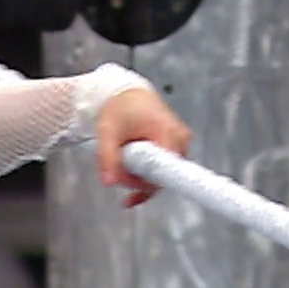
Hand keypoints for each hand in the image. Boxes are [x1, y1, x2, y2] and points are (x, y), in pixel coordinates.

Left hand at [93, 88, 191, 207]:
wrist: (127, 93)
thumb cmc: (119, 108)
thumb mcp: (108, 131)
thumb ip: (107, 157)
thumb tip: (109, 182)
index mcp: (167, 132)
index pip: (164, 170)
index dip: (144, 184)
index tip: (128, 191)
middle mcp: (180, 139)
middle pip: (162, 175)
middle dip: (135, 180)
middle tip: (113, 171)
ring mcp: (180, 143)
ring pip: (162, 175)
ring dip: (138, 178)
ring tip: (118, 164)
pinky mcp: (176, 147)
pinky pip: (164, 171)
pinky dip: (146, 180)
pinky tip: (132, 194)